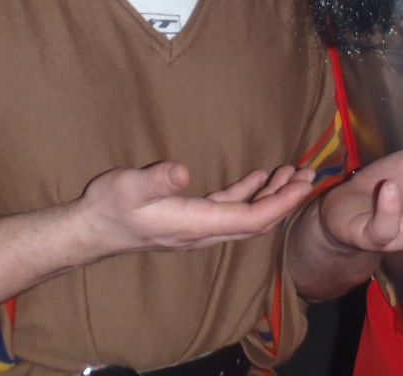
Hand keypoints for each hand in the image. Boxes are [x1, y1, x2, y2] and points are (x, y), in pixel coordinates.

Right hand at [70, 162, 315, 259]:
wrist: (92, 228)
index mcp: (197, 224)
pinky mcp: (191, 219)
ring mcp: (199, 227)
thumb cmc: (111, 207)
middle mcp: (204, 231)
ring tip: (293, 172)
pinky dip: (250, 194)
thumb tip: (182, 171)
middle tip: (310, 174)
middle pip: (258, 221)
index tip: (303, 185)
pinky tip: (258, 177)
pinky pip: (231, 209)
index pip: (251, 219)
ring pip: (247, 216)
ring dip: (272, 196)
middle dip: (287, 199)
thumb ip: (156, 179)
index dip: (281, 203)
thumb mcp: (130, 186)